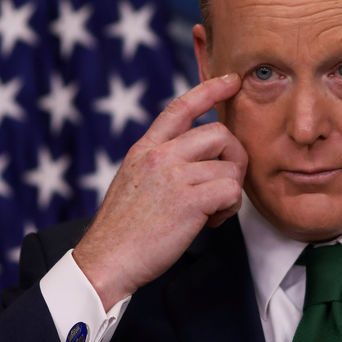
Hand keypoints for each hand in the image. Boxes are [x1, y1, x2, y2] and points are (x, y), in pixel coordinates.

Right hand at [73, 73, 246, 309]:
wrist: (106, 261)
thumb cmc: (123, 230)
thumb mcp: (133, 181)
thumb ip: (159, 163)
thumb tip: (196, 160)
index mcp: (145, 149)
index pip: (180, 107)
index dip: (209, 89)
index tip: (231, 81)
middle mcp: (159, 156)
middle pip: (218, 134)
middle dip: (234, 157)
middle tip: (225, 185)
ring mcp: (174, 176)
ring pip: (229, 166)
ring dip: (230, 191)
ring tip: (212, 211)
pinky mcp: (189, 201)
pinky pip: (230, 190)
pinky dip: (229, 208)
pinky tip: (211, 222)